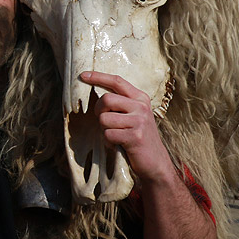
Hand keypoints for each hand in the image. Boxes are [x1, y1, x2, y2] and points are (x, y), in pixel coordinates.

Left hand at [80, 70, 173, 184]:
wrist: (155, 162)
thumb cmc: (138, 137)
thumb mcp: (134, 115)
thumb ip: (121, 103)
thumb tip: (97, 94)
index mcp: (140, 98)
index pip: (117, 81)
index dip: (98, 77)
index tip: (83, 75)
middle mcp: (141, 106)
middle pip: (106, 99)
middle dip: (98, 111)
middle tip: (105, 121)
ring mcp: (139, 121)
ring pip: (104, 118)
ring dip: (104, 129)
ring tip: (115, 135)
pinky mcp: (135, 136)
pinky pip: (108, 134)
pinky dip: (108, 142)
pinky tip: (118, 145)